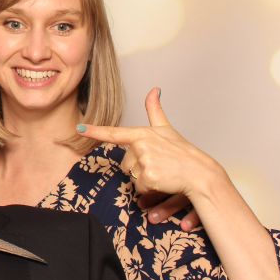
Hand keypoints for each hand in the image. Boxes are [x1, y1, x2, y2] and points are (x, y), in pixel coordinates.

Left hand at [78, 87, 226, 225]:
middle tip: (157, 165)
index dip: (95, 131)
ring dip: (144, 180)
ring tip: (161, 174)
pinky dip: (149, 190)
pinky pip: (140, 188)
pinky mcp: (149, 177)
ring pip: (132, 177)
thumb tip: (154, 88)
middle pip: (125, 164)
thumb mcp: (166, 129)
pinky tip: (163, 183)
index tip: (79, 129)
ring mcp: (145, 161)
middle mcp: (141, 146)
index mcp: (142, 134)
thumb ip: (155, 110)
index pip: (114, 132)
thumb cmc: (182, 152)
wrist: (200, 173)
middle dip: (137, 168)